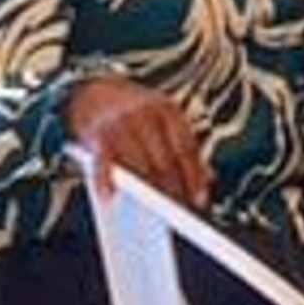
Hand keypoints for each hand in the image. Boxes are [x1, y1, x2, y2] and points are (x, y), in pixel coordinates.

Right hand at [69, 78, 209, 211]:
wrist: (93, 90)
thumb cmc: (135, 113)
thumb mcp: (162, 121)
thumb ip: (183, 147)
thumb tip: (209, 179)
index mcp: (168, 110)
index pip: (186, 147)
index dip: (194, 176)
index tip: (200, 201)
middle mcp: (146, 114)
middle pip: (163, 158)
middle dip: (172, 188)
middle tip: (177, 214)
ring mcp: (121, 123)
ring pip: (137, 162)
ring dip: (145, 190)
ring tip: (151, 215)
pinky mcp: (97, 134)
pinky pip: (103, 161)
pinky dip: (106, 180)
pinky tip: (110, 198)